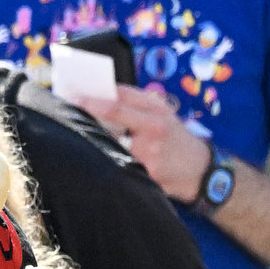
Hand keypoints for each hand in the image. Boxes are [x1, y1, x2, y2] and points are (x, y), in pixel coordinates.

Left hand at [78, 82, 212, 202]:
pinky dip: (108, 161)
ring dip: (96, 141)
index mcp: (156, 110)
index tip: (73, 96)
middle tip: (69, 112)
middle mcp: (154, 129)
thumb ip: (136, 102)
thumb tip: (101, 94)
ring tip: (82, 137)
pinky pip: (120, 165)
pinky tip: (100, 160)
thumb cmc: (175, 137)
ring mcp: (150, 154)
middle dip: (89, 117)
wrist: (200, 170)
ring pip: (112, 145)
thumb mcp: (163, 112)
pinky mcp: (148, 175)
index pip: (118, 102)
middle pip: (111, 122)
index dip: (93, 99)